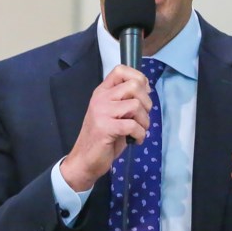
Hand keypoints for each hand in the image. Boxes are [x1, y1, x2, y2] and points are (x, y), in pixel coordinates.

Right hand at [60, 65, 152, 190]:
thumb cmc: (103, 138)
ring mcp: (102, 112)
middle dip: (147, 102)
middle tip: (142, 117)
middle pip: (134, 85)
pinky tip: (136, 140)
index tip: (143, 94)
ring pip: (136, 105)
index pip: (121, 70)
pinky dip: (140, 134)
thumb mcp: (113, 114)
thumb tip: (147, 89)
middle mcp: (101, 98)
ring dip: (145, 121)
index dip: (138, 78)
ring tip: (139, 131)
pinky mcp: (105, 128)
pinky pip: (133, 125)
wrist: (84, 160)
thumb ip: (125, 100)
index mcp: (102, 92)